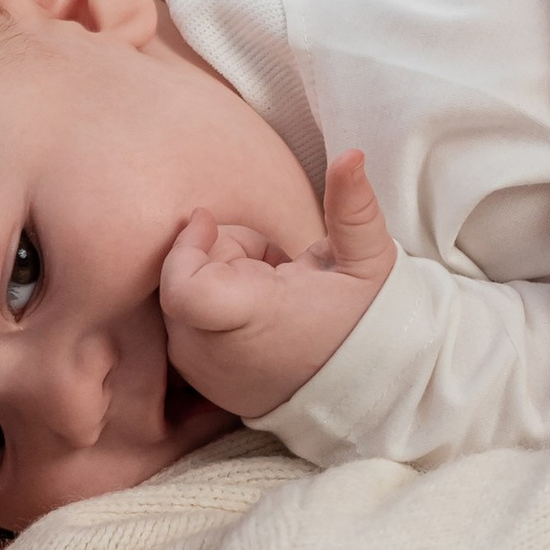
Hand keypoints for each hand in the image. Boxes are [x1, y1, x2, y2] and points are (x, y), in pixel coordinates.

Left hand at [159, 151, 399, 416]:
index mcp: (253, 319)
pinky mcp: (204, 387)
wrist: (368, 395)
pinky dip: (213, 316)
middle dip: (219, 256)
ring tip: (273, 289)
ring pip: (181, 305)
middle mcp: (216, 354)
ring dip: (218, 283)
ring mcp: (206, 376)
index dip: (185, 246)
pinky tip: (257, 318)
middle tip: (274, 261)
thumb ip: (352, 207)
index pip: (181, 287)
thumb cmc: (367, 324)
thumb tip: (351, 154)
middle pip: (183, 280)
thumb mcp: (368, 262)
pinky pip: (186, 334)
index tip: (207, 219)